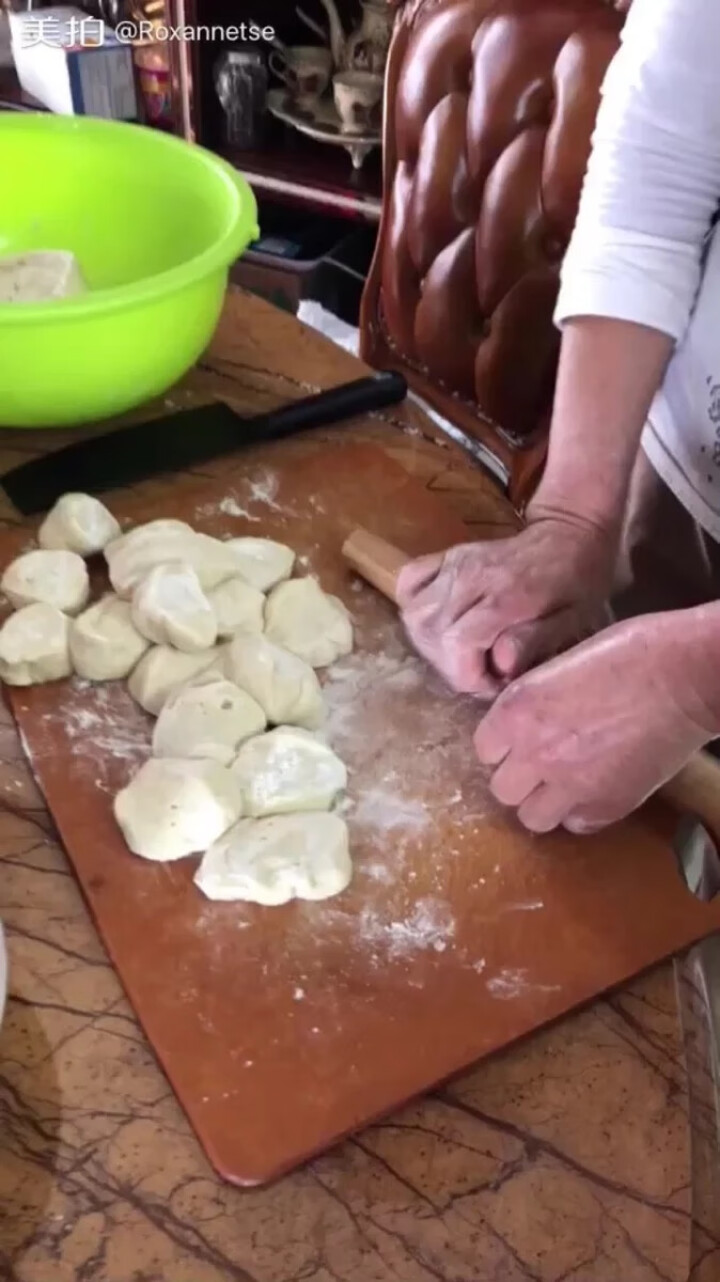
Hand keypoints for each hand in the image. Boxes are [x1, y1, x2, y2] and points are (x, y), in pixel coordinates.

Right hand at [396, 516, 613, 696]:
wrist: (569, 533)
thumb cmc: (576, 584)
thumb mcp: (570, 620)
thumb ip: (534, 642)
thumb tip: (500, 666)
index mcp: (505, 595)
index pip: (457, 644)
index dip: (470, 677)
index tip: (494, 684)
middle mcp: (471, 577)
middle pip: (431, 634)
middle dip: (451, 666)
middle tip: (480, 671)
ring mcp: (454, 563)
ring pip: (414, 615)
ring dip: (431, 644)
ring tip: (461, 652)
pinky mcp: (445, 557)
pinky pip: (409, 583)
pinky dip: (415, 609)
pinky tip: (438, 623)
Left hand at [475, 609, 719, 833]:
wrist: (686, 676)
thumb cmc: (631, 652)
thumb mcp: (560, 663)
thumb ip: (532, 699)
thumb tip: (523, 721)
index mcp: (517, 710)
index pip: (484, 749)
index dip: (503, 745)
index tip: (521, 738)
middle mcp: (535, 753)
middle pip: (502, 789)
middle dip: (520, 776)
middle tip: (543, 761)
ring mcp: (570, 785)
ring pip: (532, 817)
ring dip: (544, 802)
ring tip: (565, 782)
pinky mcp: (607, 806)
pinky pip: (576, 824)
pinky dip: (581, 812)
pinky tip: (596, 787)